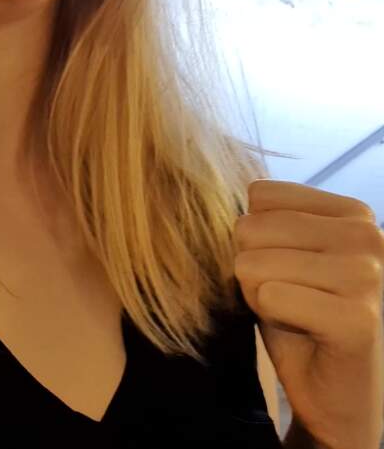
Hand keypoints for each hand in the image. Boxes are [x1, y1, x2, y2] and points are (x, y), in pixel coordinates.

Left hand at [234, 179, 383, 448]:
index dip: (254, 239)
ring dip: (260, 297)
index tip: (286, 271)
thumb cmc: (302, 319)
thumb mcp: (282, 256)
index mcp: (352, 213)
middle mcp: (368, 235)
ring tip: (295, 315)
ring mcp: (368, 275)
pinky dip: (271, 317)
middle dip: (251, 269)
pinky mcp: (357, 318)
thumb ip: (264, 221)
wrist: (336, 393)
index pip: (260, 195)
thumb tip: (219, 194)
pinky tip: (302, 333)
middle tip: (287, 299)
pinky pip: (269, 295)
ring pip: (252, 263)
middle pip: (250, 227)